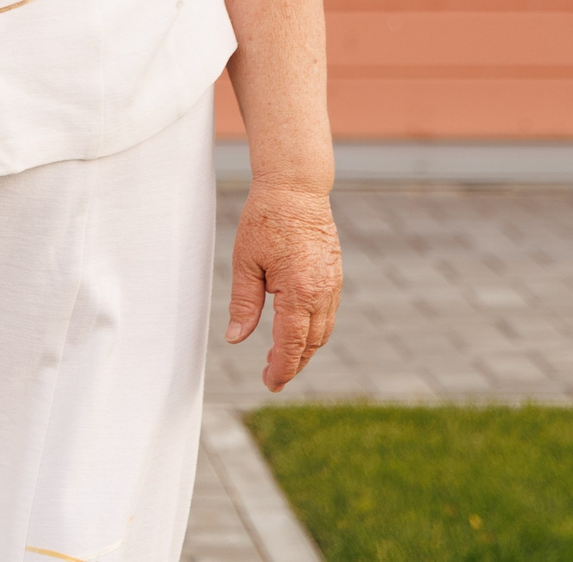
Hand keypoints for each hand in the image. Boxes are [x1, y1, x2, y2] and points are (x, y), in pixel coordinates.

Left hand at [225, 183, 341, 392]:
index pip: (292, 344)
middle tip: (272, 376)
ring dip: (305, 349)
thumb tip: (236, 339)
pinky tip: (296, 329)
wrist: (296, 188)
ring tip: (282, 357)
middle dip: (294, 363)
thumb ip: (244, 304)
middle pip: (311, 343)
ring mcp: (333, 284)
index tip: (270, 383)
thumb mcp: (245, 262)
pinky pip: (328, 312)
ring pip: (323, 330)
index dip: (282, 368)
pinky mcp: (335, 275)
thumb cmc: (265, 220)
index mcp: (299, 292)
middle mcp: (322, 292)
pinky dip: (314, 329)